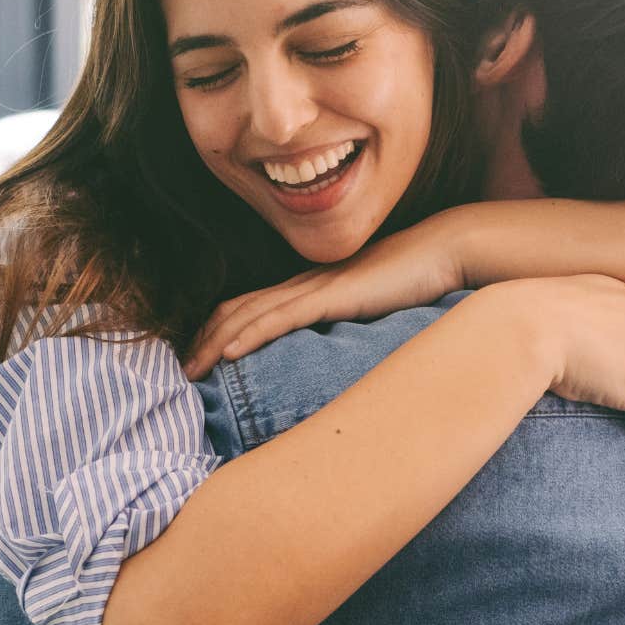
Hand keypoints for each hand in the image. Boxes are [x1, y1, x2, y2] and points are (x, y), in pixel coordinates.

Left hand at [184, 219, 465, 378]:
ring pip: (250, 315)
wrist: (444, 252)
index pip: (251, 308)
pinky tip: (229, 352)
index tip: (200, 361)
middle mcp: (304, 284)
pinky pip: (281, 317)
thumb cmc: (415, 281)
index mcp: (311, 288)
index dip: (219, 332)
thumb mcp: (373, 309)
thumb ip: (350, 326)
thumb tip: (336, 359)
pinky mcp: (332, 296)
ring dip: (215, 342)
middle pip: (238, 310)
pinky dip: (250, 334)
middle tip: (180, 372)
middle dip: (203, 340)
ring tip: (190, 370)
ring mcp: (316, 288)